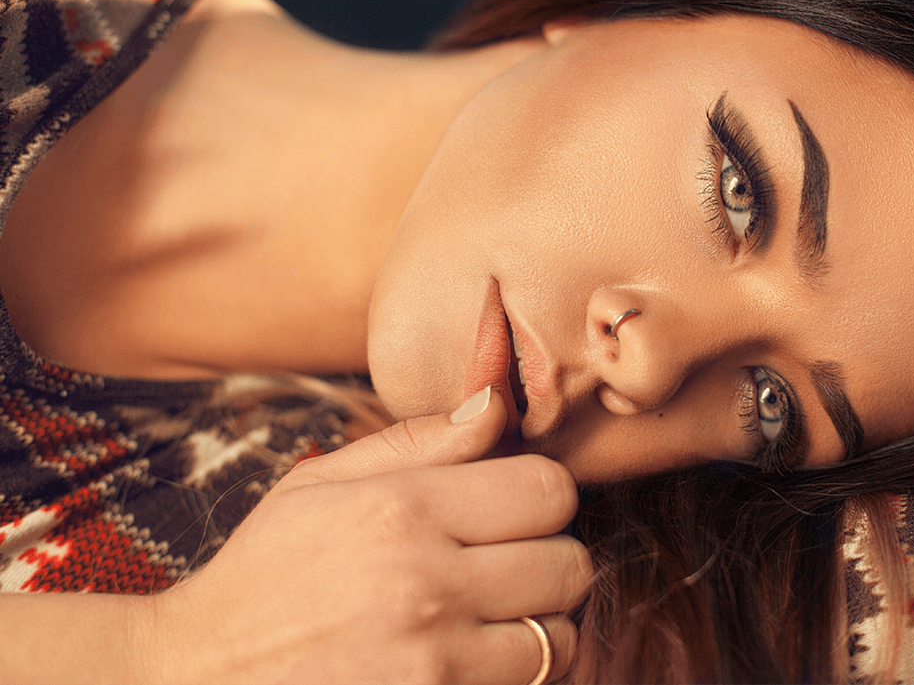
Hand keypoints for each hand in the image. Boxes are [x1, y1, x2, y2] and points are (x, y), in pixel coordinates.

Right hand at [140, 386, 590, 683]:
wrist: (197, 679)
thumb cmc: (265, 575)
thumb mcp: (319, 484)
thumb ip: (418, 440)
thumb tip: (497, 402)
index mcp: (403, 510)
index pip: (550, 490)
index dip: (542, 496)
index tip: (516, 508)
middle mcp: (428, 585)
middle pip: (571, 565)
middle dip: (549, 560)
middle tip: (507, 565)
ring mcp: (434, 663)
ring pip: (560, 639)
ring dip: (539, 627)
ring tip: (490, 617)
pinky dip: (514, 675)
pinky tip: (472, 658)